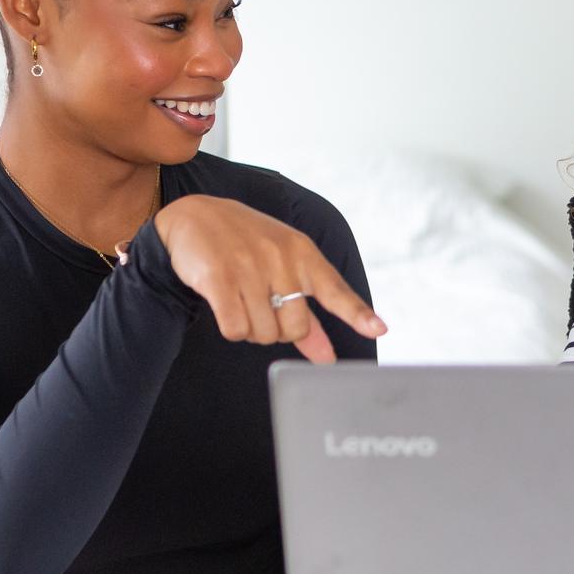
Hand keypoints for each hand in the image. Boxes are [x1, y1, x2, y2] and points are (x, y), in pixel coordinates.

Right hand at [153, 195, 384, 362]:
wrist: (195, 215)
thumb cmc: (246, 244)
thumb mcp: (282, 267)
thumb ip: (307, 314)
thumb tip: (328, 357)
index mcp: (302, 253)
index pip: (335, 289)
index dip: (357, 313)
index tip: (379, 328)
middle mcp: (280, 258)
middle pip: (294, 329)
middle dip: (278, 331)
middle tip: (262, 307)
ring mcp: (249, 267)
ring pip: (263, 333)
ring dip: (251, 330)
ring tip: (241, 300)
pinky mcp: (218, 278)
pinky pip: (235, 329)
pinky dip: (232, 329)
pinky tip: (225, 306)